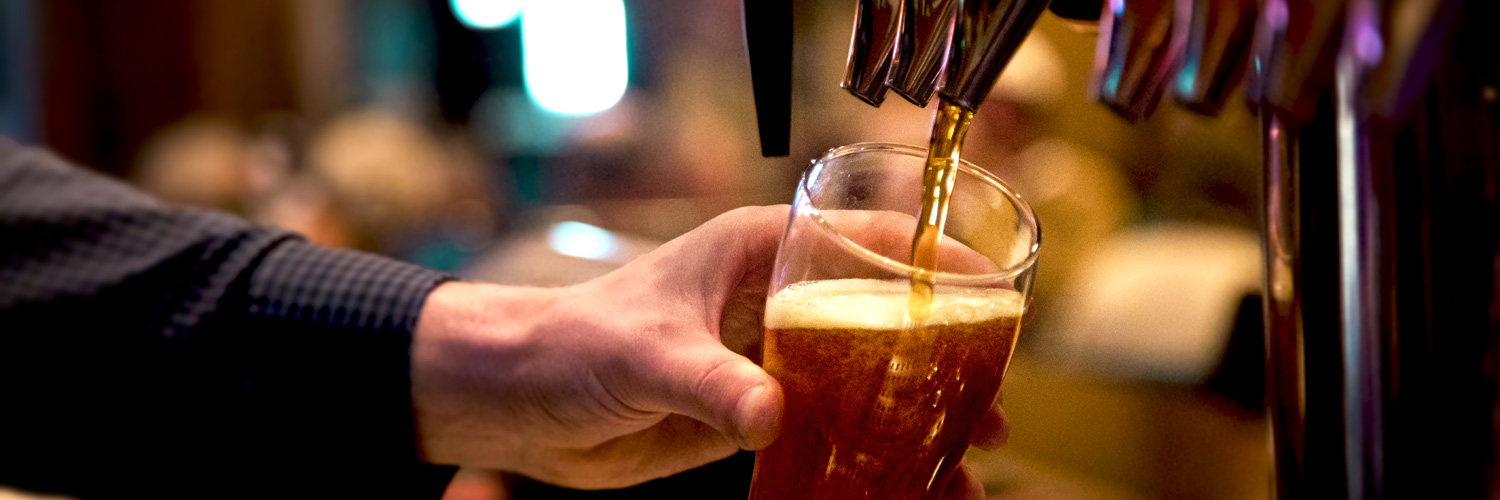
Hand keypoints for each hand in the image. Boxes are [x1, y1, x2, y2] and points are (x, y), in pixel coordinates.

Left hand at [409, 205, 1010, 493]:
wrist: (519, 398)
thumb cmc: (573, 343)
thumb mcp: (646, 355)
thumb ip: (712, 383)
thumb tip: (775, 419)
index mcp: (757, 251)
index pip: (867, 241)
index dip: (938, 264)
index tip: (998, 296)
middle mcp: (773, 300)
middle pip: (883, 320)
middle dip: (944, 362)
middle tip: (994, 408)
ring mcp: (767, 359)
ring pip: (863, 383)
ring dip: (914, 419)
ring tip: (968, 460)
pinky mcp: (751, 413)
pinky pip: (825, 432)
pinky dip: (867, 457)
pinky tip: (905, 486)